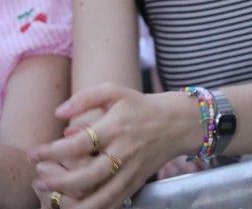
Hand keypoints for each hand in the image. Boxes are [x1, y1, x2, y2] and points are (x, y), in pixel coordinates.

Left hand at [30, 84, 194, 208]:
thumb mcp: (116, 92)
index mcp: (117, 126)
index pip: (80, 143)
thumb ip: (86, 97)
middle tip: (38, 182)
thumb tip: (58, 114)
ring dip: (74, 204)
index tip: (34, 154)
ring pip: (102, 196)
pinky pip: (114, 202)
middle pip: (89, 174)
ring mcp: (132, 169)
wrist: (180, 122)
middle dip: (59, 182)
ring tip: (53, 202)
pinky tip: (76, 208)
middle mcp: (124, 150)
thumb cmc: (141, 106)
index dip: (52, 151)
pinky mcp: (137, 182)